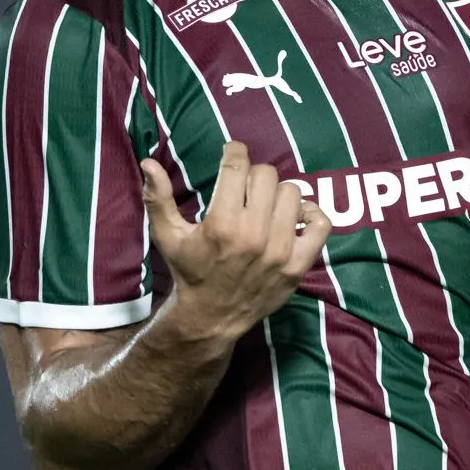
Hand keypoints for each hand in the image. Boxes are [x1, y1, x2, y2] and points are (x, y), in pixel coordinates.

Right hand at [142, 142, 330, 346]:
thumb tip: (148, 162)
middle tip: (244, 187)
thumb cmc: (189, 271)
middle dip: (252, 175)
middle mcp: (253, 235)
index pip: (238, 165)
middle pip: (266, 175)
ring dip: (278, 193)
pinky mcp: (298, 266)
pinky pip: (320, 225)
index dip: (234, 151)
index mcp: (221, 224)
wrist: (211, 317)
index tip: (232, 153)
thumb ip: (158, 198)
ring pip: (292, 194)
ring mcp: (280, 251)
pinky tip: (294, 217)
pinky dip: (311, 215)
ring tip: (265, 204)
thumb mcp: (168, 236)